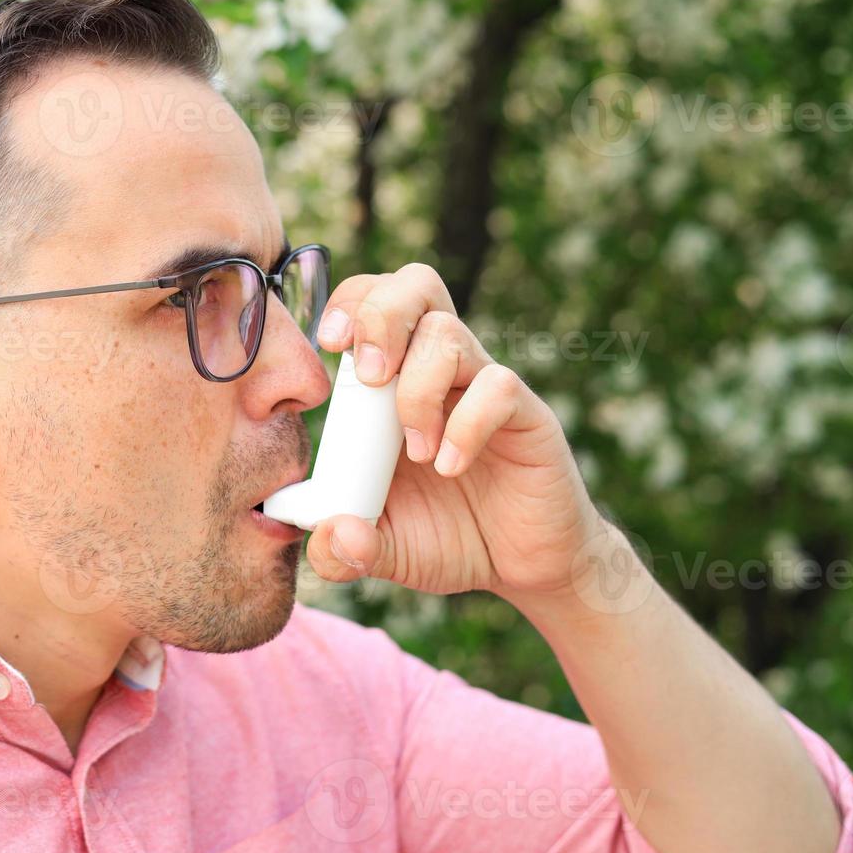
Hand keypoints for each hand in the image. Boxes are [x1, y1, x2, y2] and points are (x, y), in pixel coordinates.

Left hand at [307, 263, 609, 605]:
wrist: (522, 567)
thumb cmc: (448, 539)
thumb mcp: (383, 550)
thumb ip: (344, 550)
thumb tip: (326, 535)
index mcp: (394, 382)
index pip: (373, 299)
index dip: (349, 303)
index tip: (328, 344)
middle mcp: (440, 371)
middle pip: (415, 285)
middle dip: (380, 316)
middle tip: (370, 376)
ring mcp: (484, 388)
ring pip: (448, 333)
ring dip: (417, 390)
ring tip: (416, 452)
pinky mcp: (526, 415)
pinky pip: (498, 387)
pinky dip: (465, 425)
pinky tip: (451, 467)